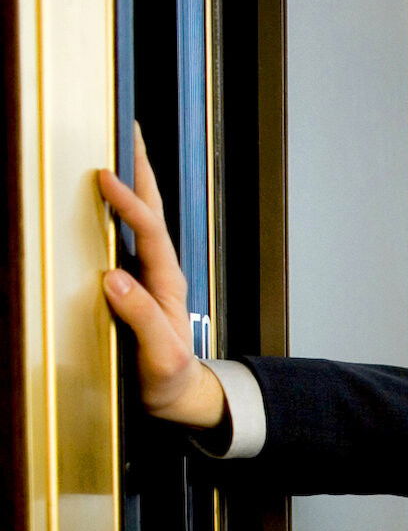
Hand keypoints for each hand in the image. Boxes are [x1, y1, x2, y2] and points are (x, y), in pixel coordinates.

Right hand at [96, 124, 224, 427]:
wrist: (181, 397)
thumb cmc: (170, 378)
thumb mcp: (160, 355)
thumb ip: (141, 319)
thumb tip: (114, 279)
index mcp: (167, 284)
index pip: (149, 232)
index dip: (129, 203)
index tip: (106, 177)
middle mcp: (160, 273)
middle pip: (153, 212)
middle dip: (141, 173)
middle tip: (127, 134)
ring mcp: (149, 277)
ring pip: (142, 221)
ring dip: (133, 185)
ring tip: (119, 150)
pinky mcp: (136, 286)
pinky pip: (128, 240)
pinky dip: (119, 212)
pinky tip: (104, 199)